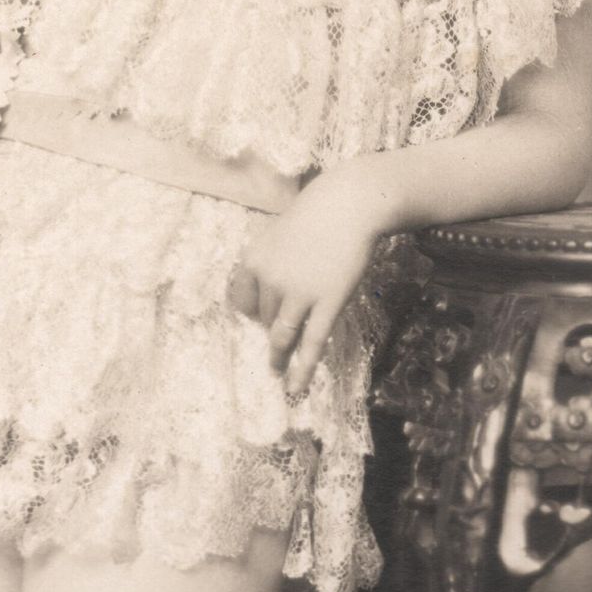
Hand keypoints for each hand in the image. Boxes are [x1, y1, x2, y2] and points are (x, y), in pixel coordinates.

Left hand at [227, 167, 387, 400]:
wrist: (349, 205)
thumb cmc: (317, 214)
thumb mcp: (280, 233)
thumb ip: (270, 261)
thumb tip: (268, 286)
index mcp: (254, 261)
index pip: (242, 301)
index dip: (252, 312)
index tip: (260, 319)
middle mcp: (270, 280)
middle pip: (266, 317)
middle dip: (272, 329)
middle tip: (278, 343)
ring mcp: (299, 293)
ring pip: (282, 336)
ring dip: (278, 357)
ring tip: (278, 373)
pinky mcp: (327, 303)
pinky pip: (311, 343)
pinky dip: (302, 368)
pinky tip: (296, 385)